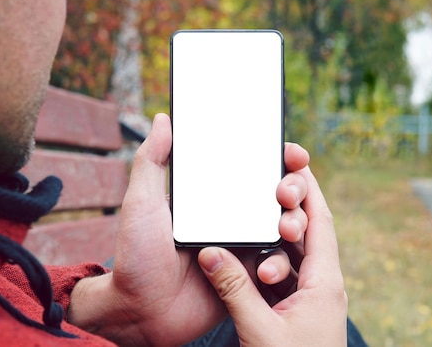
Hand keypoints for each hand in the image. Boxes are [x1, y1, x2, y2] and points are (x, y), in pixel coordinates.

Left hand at [68, 113, 309, 345]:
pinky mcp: (248, 277)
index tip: (291, 152)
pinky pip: (277, 266)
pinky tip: (267, 266)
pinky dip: (281, 263)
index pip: (252, 169)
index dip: (278, 158)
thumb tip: (162, 118)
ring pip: (285, 228)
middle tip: (286, 193)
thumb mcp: (140, 202)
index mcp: (212, 196)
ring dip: (295, 223)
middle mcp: (233, 217)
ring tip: (285, 228)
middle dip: (295, 188)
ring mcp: (243, 247)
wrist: (140, 312)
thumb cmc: (136, 255)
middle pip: (278, 195)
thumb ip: (152, 161)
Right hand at [198, 164, 347, 345]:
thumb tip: (210, 251)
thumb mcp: (258, 330)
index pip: (321, 223)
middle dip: (289, 207)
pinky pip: (282, 274)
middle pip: (309, 232)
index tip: (294, 163)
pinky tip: (247, 257)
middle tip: (269, 187)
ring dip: (273, 239)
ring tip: (253, 228)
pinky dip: (265, 262)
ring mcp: (310, 298)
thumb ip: (235, 289)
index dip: (309, 190)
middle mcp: (322, 285)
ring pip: (293, 254)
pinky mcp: (296, 310)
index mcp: (324, 284)